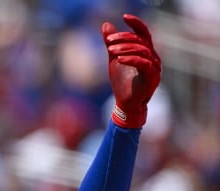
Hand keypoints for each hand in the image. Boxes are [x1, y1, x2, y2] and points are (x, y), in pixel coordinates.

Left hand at [102, 14, 161, 128]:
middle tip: (108, 42)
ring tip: (110, 51)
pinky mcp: (152, 77)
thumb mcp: (114, 59)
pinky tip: (119, 59)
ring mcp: (155, 67)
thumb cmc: (122, 82)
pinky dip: (131, 59)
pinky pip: (144, 63)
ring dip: (125, 49)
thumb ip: (111, 43)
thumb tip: (106, 24)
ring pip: (142, 50)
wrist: (126, 104)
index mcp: (146, 52)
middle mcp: (153, 57)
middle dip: (124, 38)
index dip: (136, 23)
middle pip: (140, 41)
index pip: (144, 33)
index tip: (124, 16)